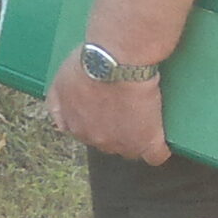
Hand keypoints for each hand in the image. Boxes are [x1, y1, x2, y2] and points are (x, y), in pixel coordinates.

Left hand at [46, 49, 169, 164]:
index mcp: (73, 125)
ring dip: (135, 136)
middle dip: (114, 128)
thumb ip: (56, 104)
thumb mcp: (60, 81)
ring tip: (144, 115)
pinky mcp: (146, 141)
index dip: (97, 121)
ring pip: (129, 149)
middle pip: (107, 142)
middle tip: (124, 106)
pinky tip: (160, 139)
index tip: (105, 109)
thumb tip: (60, 122)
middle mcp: (94, 139)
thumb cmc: (89, 63)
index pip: (86, 134)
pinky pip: (155, 155)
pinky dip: (159, 149)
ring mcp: (120, 143)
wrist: (116, 61)